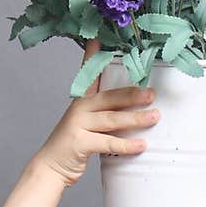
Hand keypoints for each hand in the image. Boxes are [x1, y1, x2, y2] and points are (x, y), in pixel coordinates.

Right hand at [35, 39, 159, 187]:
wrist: (51, 167)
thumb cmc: (74, 146)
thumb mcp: (87, 124)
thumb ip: (105, 114)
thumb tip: (134, 109)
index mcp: (82, 101)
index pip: (90, 73)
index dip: (93, 55)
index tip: (99, 39)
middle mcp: (79, 108)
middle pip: (109, 97)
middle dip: (132, 94)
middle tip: (152, 93)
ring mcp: (78, 124)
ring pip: (112, 118)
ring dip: (135, 118)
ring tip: (154, 117)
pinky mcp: (79, 142)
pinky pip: (108, 142)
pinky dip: (126, 144)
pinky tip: (141, 145)